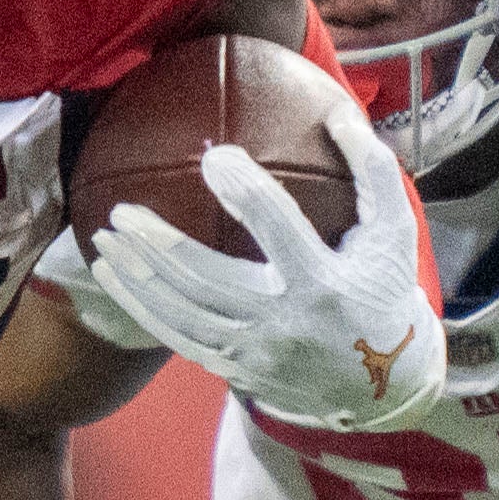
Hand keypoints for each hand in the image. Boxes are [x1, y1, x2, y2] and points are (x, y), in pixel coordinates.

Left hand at [78, 78, 444, 424]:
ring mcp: (257, 352)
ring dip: (137, 276)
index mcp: (323, 280)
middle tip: (120, 211)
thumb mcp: (395, 231)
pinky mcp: (237, 370)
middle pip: (207, 279)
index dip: (244, 188)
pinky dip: (140, 308)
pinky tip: (112, 277)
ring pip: (182, 313)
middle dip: (158, 244)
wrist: (381, 387)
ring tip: (104, 239)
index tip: (215, 157)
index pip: (276, 225)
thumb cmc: (385, 291)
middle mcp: (284, 320)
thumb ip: (373, 170)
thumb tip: (337, 111)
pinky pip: (178, 338)